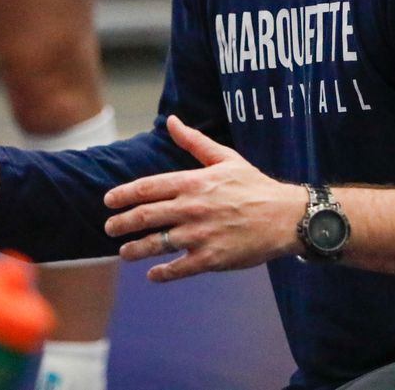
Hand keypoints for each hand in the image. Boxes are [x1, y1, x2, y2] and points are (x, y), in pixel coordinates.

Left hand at [103, 115, 302, 281]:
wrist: (286, 216)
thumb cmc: (255, 186)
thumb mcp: (225, 158)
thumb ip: (194, 142)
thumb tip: (172, 121)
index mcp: (194, 182)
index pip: (147, 188)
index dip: (123, 195)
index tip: (108, 201)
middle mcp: (192, 208)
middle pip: (145, 216)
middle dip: (122, 223)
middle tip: (109, 228)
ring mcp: (200, 235)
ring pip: (156, 244)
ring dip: (135, 249)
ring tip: (124, 252)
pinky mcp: (211, 258)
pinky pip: (178, 268)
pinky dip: (162, 273)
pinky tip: (153, 274)